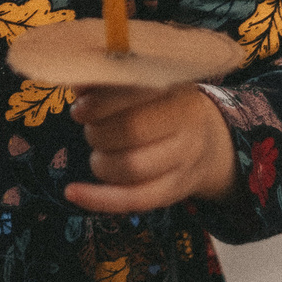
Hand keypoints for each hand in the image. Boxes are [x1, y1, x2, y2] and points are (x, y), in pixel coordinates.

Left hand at [64, 83, 237, 214]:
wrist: (207, 140)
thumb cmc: (164, 106)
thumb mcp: (148, 85)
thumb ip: (111, 80)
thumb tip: (79, 85)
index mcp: (179, 94)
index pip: (137, 95)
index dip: (101, 103)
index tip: (81, 108)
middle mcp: (187, 129)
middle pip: (132, 132)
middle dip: (98, 132)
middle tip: (91, 128)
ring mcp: (183, 164)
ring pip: (132, 169)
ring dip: (100, 161)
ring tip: (98, 151)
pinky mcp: (173, 192)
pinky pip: (133, 201)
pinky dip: (98, 199)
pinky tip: (73, 192)